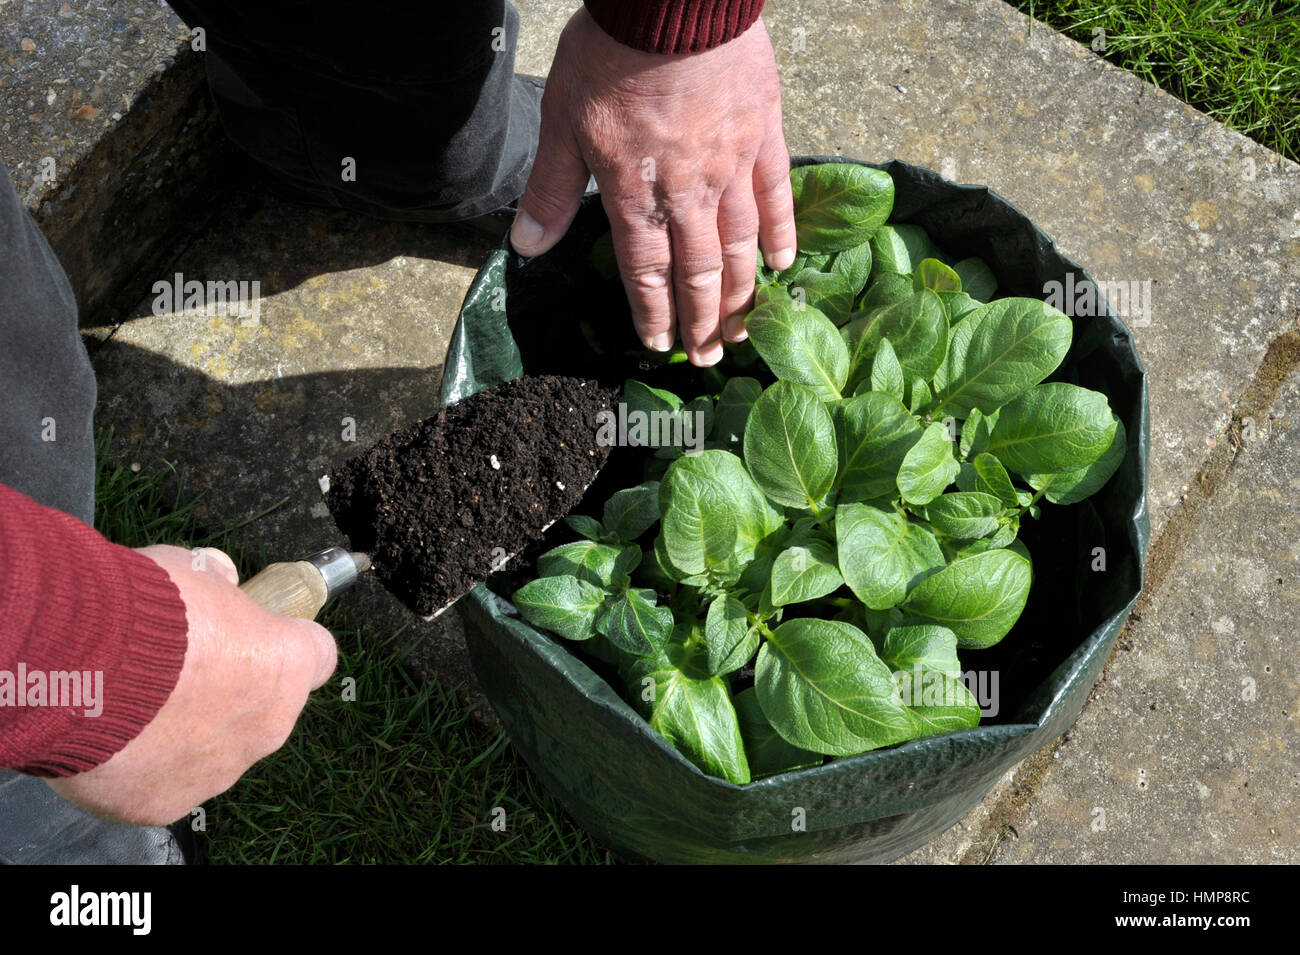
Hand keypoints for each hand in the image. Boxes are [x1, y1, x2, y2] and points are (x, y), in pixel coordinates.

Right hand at [47, 545, 336, 825]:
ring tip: (134, 703)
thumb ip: (218, 584)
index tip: (259, 634)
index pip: (316, 656)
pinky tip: (110, 735)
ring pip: (215, 751)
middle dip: (230, 690)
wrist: (79, 665)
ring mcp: (218, 772)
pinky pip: (163, 782)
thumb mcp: (194, 570)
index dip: (286, 642)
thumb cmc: (147, 610)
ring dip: (186, 731)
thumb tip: (219, 580)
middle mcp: (267, 727)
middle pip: (264, 709)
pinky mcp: (165, 803)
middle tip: (179, 669)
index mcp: (287, 666)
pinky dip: (141, 764)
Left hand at [510, 9, 795, 366]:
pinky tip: (785, 264)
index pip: (647, 273)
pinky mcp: (764, 136)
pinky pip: (776, 196)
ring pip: (740, 247)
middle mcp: (689, 194)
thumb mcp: (562, 120)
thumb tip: (527, 248)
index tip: (660, 344)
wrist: (674, 2)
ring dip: (742, 293)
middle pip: (699, 273)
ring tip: (744, 329)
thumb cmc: (611, 55)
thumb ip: (551, 190)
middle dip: (702, 321)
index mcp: (636, 195)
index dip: (653, 314)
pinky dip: (781, 234)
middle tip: (708, 357)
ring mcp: (733, 167)